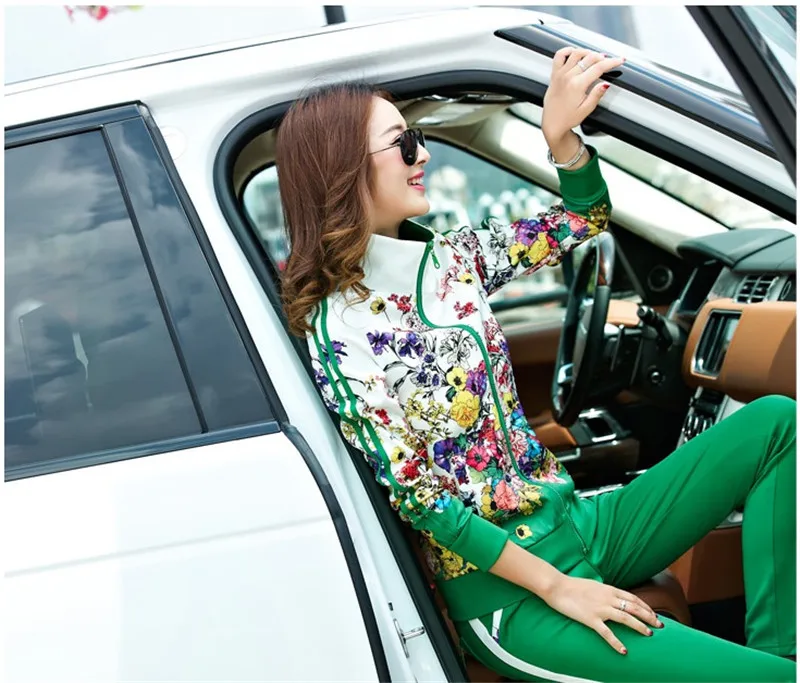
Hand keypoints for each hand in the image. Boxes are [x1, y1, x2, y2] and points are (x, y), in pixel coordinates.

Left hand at [541, 48, 624, 148]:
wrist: (552, 123)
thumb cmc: (567, 119)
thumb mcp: (586, 109)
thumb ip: (596, 95)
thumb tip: (606, 84)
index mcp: (577, 85)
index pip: (599, 68)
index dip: (612, 62)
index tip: (619, 60)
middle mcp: (568, 77)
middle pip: (590, 58)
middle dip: (603, 57)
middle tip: (609, 60)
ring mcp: (560, 74)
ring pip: (576, 53)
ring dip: (588, 52)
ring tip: (595, 57)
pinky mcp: (554, 74)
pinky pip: (559, 56)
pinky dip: (568, 51)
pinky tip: (575, 53)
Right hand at [541, 574, 663, 654]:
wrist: (557, 586)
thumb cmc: (573, 585)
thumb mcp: (593, 585)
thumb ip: (605, 592)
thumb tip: (614, 598)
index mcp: (609, 589)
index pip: (633, 598)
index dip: (645, 606)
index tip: (654, 613)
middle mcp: (607, 598)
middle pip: (633, 607)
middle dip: (648, 616)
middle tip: (659, 625)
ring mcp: (600, 608)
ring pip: (625, 618)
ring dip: (639, 626)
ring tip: (649, 634)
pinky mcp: (591, 619)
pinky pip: (607, 633)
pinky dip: (616, 642)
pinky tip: (624, 650)